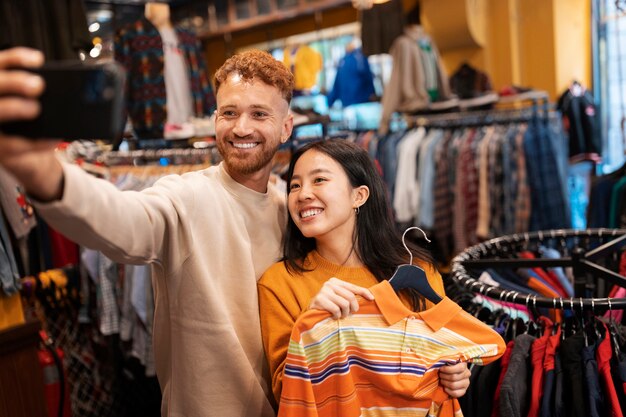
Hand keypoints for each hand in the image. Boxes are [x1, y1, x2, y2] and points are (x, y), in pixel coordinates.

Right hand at [0, 47, 63, 200]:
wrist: (32, 159)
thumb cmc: (36, 127)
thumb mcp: (40, 108)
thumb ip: (45, 97)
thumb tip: (72, 89)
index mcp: (2, 87)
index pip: (1, 63)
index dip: (17, 58)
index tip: (38, 59)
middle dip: (14, 81)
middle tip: (37, 85)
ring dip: (14, 107)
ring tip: (35, 109)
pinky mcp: (0, 148)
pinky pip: (12, 145)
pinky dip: (34, 142)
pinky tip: (50, 139)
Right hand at [307, 277, 373, 319]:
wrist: (311, 310)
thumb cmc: (329, 304)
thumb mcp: (339, 297)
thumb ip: (350, 295)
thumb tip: (370, 297)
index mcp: (336, 281)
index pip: (353, 287)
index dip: (364, 292)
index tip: (372, 299)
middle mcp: (329, 283)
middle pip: (350, 296)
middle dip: (353, 308)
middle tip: (350, 314)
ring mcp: (324, 291)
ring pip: (344, 304)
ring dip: (344, 313)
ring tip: (341, 316)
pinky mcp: (319, 299)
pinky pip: (336, 310)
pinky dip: (337, 316)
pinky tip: (333, 316)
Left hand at [439, 362, 470, 397]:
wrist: (449, 375)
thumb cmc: (447, 366)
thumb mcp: (447, 362)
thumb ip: (445, 361)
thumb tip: (440, 362)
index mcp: (464, 365)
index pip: (460, 368)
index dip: (448, 369)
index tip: (441, 369)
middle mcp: (467, 374)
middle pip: (454, 377)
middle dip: (444, 376)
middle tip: (440, 375)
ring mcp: (466, 383)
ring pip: (453, 385)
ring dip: (444, 383)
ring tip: (441, 380)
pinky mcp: (464, 391)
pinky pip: (455, 393)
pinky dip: (448, 391)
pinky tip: (445, 387)